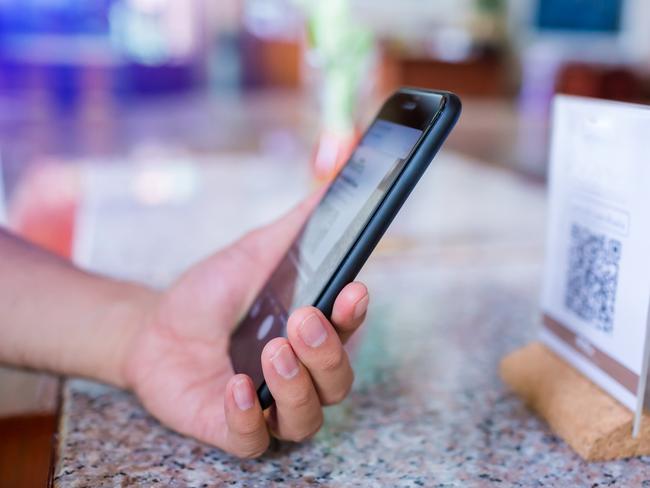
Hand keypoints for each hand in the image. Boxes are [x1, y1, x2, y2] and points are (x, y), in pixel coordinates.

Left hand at [123, 194, 368, 457]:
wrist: (153, 327)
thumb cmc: (210, 295)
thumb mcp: (251, 255)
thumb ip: (294, 228)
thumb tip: (331, 187)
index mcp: (311, 336)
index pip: (348, 333)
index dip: (354, 316)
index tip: (352, 289)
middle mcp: (300, 376)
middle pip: (337, 382)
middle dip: (327, 354)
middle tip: (303, 319)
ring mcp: (269, 407)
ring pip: (307, 418)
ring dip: (298, 386)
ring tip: (275, 350)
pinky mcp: (232, 428)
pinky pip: (254, 440)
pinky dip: (250, 417)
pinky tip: (237, 386)